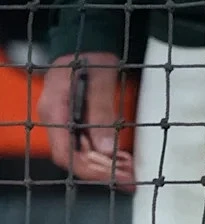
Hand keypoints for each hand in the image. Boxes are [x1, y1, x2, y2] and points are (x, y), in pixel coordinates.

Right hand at [37, 53, 133, 190]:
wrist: (87, 44)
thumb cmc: (93, 56)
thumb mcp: (102, 77)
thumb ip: (101, 111)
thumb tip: (106, 149)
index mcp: (55, 108)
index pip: (65, 152)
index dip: (90, 169)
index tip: (116, 176)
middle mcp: (54, 119)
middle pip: (74, 158)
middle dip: (103, 171)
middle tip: (130, 179)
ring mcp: (62, 122)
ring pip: (81, 155)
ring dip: (106, 166)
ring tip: (131, 173)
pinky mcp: (73, 123)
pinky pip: (86, 145)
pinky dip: (104, 155)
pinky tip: (123, 160)